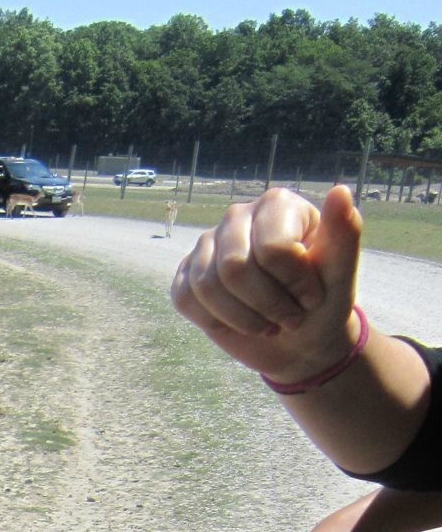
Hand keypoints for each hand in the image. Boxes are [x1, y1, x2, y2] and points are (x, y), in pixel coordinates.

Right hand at [173, 186, 362, 383]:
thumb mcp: (341, 272)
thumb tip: (341, 191)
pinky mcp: (187, 274)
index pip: (272, 248)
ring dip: (243, 319)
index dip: (293, 283)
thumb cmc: (322, 304)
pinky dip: (216, 321)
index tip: (312, 298)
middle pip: (234, 268)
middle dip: (266, 305)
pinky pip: (186, 299)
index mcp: (277, 205)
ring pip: (208, 287)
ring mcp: (208, 244)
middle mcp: (238, 216)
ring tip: (268, 323)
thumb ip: (345, 232)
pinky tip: (239, 321)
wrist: (299, 340)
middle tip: (289, 318)